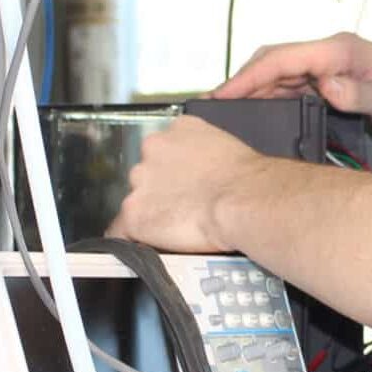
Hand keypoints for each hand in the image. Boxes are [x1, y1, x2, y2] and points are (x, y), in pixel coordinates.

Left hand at [108, 115, 268, 252]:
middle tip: (185, 205)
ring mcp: (141, 182)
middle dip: (161, 189)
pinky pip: (122, 230)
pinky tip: (148, 242)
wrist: (244, 199)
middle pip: (147, 172)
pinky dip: (134, 237)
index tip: (184, 182)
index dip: (175, 169)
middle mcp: (154, 149)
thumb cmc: (249, 179)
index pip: (165, 149)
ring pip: (136, 200)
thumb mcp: (228, 148)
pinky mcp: (135, 214)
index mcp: (179, 129)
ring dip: (151, 211)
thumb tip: (207, 171)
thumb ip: (207, 154)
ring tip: (178, 225)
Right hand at [213, 32, 371, 141]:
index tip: (226, 90)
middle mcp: (330, 55)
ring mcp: (327, 69)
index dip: (251, 73)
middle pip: (273, 63)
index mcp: (341, 49)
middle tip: (215, 105)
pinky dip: (268, 99)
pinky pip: (288, 89)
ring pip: (277, 76)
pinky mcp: (327, 84)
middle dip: (243, 81)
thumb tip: (326, 85)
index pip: (284, 56)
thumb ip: (361, 93)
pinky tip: (253, 113)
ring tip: (226, 113)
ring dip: (252, 92)